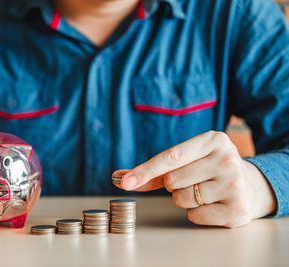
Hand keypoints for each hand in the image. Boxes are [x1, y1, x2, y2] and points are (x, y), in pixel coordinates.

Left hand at [113, 131, 276, 227]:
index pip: (170, 157)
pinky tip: (212, 204)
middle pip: (172, 181)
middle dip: (173, 185)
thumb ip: (153, 170)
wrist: (248, 185)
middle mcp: (226, 159)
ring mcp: (234, 184)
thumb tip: (118, 177)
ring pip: (181, 199)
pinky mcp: (238, 209)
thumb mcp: (187, 161)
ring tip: (204, 191)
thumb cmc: (206, 169)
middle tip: (193, 179)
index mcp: (213, 140)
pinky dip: (196, 214)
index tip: (125, 182)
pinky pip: (194, 216)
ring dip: (184, 199)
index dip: (145, 171)